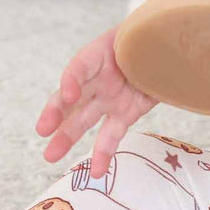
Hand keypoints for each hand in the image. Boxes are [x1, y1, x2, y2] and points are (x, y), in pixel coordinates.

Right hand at [35, 27, 159, 179]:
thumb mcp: (144, 39)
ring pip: (83, 120)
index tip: (69, 95)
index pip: (80, 67)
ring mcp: (109, 98)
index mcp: (100, 54)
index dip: (72, 80)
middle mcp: (98, 78)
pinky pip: (110, 135)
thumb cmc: (151, 38)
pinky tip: (98, 172)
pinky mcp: (124, 114)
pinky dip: (103, 154)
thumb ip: (139, 51)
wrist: (167, 48)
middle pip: (73, 96)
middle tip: (43, 130)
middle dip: (57, 113)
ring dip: (67, 138)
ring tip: (50, 156)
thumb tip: (145, 62)